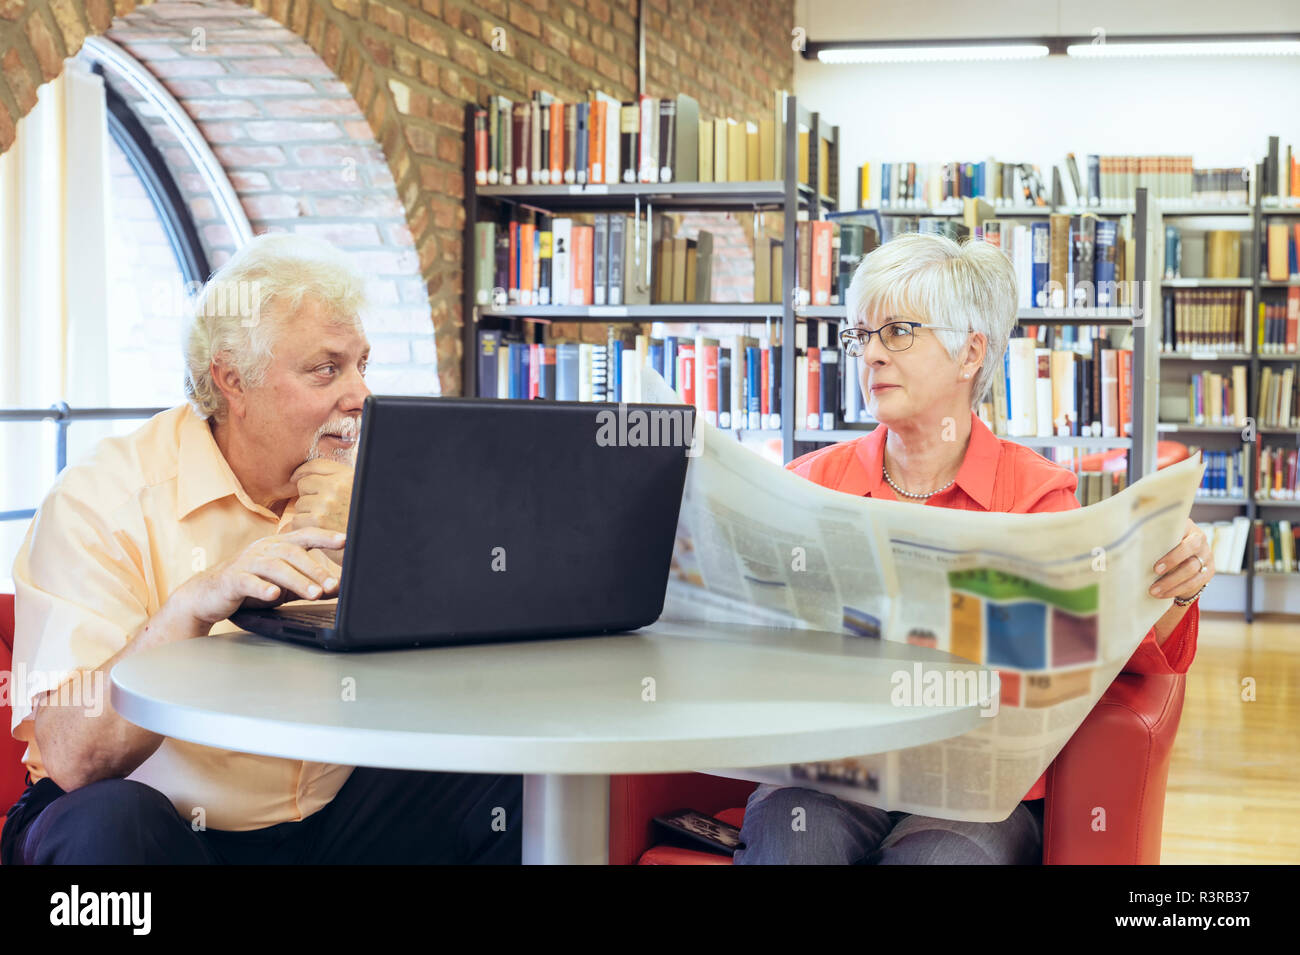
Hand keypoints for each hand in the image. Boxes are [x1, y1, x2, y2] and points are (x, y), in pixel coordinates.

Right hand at [173, 527, 346, 628]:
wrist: (207, 595)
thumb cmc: (250, 586)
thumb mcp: (283, 585)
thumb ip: (308, 583)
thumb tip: (339, 587)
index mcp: (278, 546)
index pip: (305, 536)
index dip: (325, 537)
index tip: (345, 540)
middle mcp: (263, 549)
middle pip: (293, 554)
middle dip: (315, 569)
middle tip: (333, 584)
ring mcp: (246, 563)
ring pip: (275, 567)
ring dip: (297, 580)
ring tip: (315, 593)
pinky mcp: (231, 580)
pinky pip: (248, 582)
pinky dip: (263, 588)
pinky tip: (274, 595)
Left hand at [289, 459, 353, 564]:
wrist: (368, 545)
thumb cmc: (361, 524)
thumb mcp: (357, 494)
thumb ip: (337, 482)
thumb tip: (301, 476)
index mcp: (348, 477)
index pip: (316, 465)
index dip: (303, 471)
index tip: (296, 478)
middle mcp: (337, 486)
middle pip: (304, 484)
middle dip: (308, 496)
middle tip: (321, 511)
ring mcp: (326, 502)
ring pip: (300, 504)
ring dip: (307, 514)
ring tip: (325, 524)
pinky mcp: (318, 520)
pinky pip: (297, 520)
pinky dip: (304, 529)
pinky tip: (319, 532)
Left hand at [1149, 518, 1213, 600]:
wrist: (1184, 558)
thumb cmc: (1163, 544)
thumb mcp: (1159, 537)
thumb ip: (1150, 536)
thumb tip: (1126, 540)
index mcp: (1186, 526)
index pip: (1181, 526)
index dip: (1169, 536)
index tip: (1154, 548)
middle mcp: (1200, 538)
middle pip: (1189, 548)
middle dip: (1172, 561)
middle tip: (1155, 571)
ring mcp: (1207, 555)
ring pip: (1192, 568)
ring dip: (1171, 582)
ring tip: (1153, 590)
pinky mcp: (1209, 571)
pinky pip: (1195, 582)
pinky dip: (1177, 590)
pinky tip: (1163, 594)